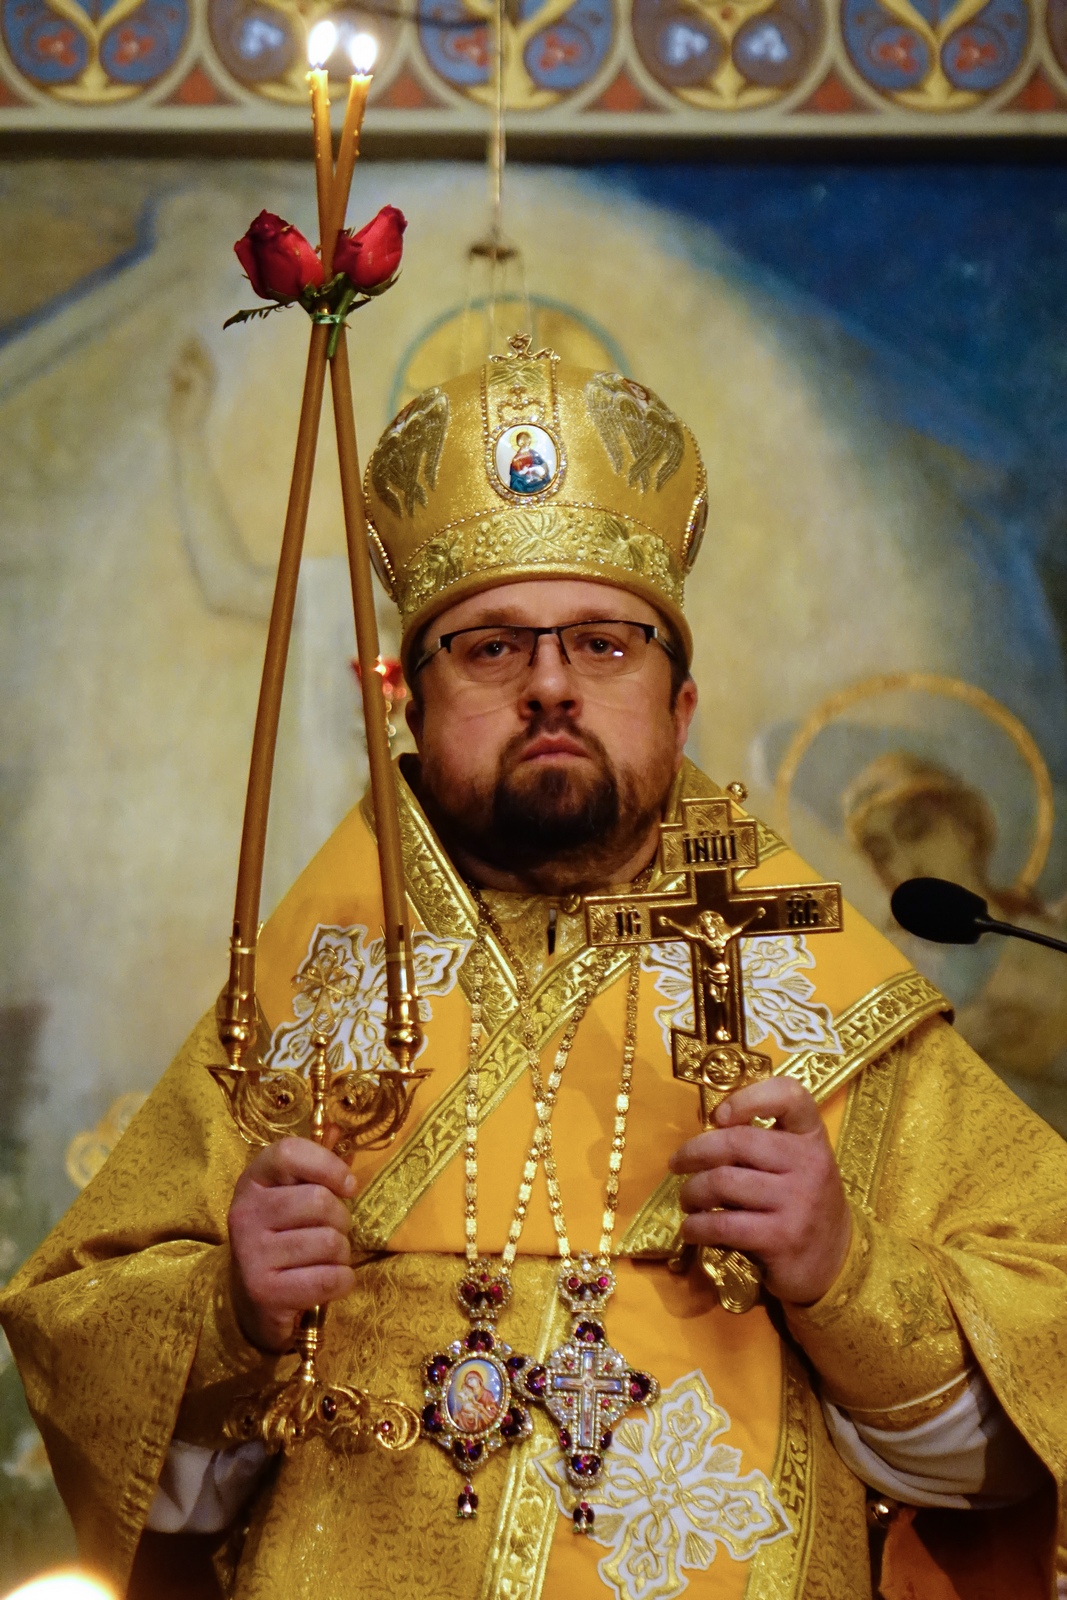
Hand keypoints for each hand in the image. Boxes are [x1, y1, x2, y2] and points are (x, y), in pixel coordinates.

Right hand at [227, 1136, 356, 1352]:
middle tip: (331, 1232)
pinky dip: (342, 1280)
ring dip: (342, 1254)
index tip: (347, 1186)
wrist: (252, 1301)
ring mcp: (251, 1254)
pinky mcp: (265, 1292)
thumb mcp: (290, 1196)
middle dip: (342, 1219)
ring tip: (325, 1259)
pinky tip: (330, 1280)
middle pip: (320, 1201)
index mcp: (252, 1181)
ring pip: (330, 1242)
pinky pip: (329, 1278)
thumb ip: (315, 1165)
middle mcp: (245, 1213)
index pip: (289, 1152)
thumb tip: (338, 1129)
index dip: (328, 1165)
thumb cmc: (282, 1238)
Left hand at [669, 1078, 851, 1305]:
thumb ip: (762, 1142)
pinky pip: (724, 1224)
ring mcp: (798, 1202)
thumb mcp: (796, 1163)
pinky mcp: (782, 1239)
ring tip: (687, 1199)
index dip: (749, 1097)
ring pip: (723, 1182)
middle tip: (677, 1163)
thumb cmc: (802, 1202)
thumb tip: (705, 1129)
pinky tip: (692, 1229)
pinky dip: (697, 1226)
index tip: (719, 1116)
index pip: (790, 1096)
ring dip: (692, 1191)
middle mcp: (809, 1164)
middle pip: (737, 1141)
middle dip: (695, 1152)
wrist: (835, 1260)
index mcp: (811, 1137)